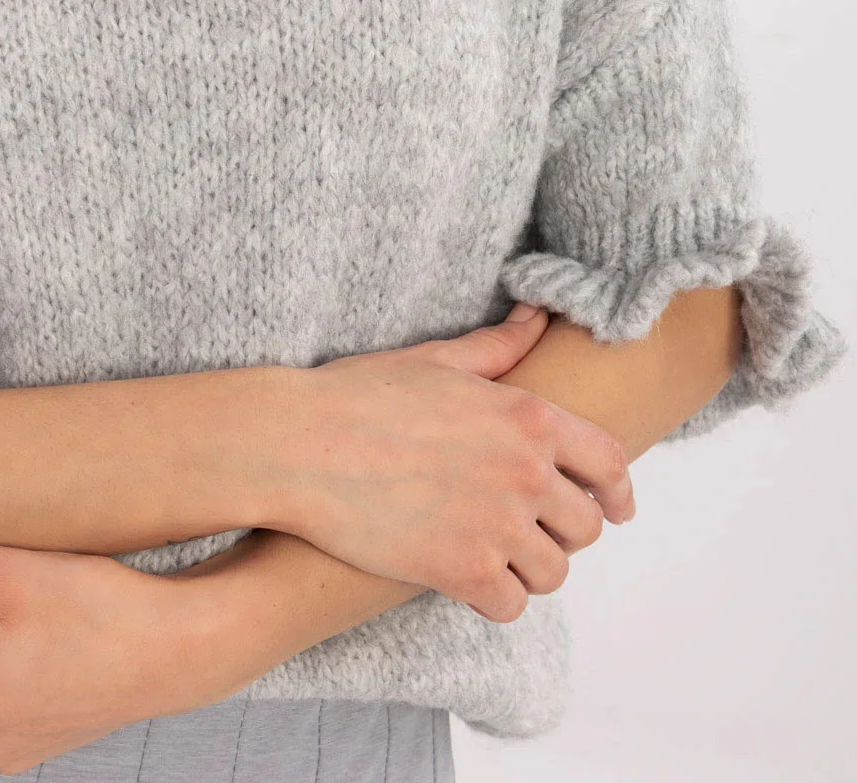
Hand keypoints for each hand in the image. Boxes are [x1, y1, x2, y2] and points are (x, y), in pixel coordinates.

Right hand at [274, 305, 635, 621]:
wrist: (301, 444)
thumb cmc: (361, 395)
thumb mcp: (437, 360)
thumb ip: (499, 347)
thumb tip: (536, 316)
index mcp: (527, 416)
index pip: (609, 464)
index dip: (619, 492)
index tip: (617, 509)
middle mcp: (525, 472)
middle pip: (585, 527)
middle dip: (562, 531)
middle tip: (530, 530)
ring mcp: (497, 525)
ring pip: (552, 572)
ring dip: (529, 568)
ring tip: (497, 556)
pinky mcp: (463, 571)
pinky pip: (510, 606)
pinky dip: (494, 598)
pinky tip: (468, 579)